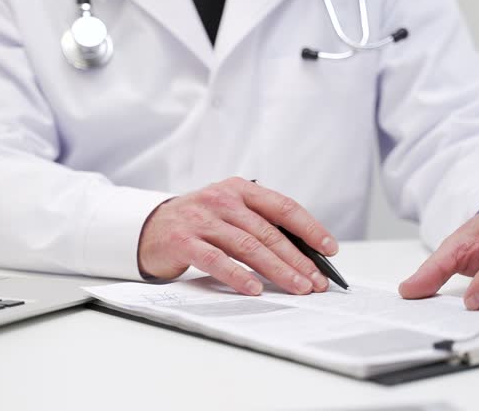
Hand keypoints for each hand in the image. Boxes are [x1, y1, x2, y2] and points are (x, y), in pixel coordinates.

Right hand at [138, 177, 337, 295]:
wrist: (149, 227)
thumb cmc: (199, 223)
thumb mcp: (230, 213)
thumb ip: (259, 225)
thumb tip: (302, 254)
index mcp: (239, 189)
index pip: (283, 207)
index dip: (309, 228)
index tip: (329, 248)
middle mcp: (222, 200)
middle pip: (269, 232)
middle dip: (298, 259)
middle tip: (316, 281)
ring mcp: (202, 219)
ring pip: (248, 246)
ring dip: (277, 270)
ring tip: (297, 287)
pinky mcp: (184, 241)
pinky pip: (217, 260)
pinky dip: (238, 275)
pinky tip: (255, 289)